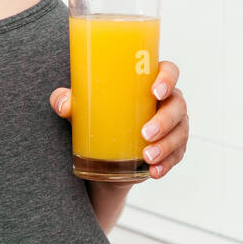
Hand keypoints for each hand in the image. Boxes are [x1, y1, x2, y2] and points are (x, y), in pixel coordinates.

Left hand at [49, 60, 188, 179]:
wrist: (101, 156)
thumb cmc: (96, 118)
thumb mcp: (80, 109)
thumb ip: (67, 101)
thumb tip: (62, 104)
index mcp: (148, 83)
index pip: (169, 71)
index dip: (167, 79)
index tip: (155, 92)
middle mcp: (166, 102)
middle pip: (177, 105)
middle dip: (165, 120)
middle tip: (145, 133)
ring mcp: (172, 127)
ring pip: (180, 133)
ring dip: (167, 145)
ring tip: (147, 157)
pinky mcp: (171, 149)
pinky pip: (176, 156)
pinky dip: (167, 164)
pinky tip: (154, 171)